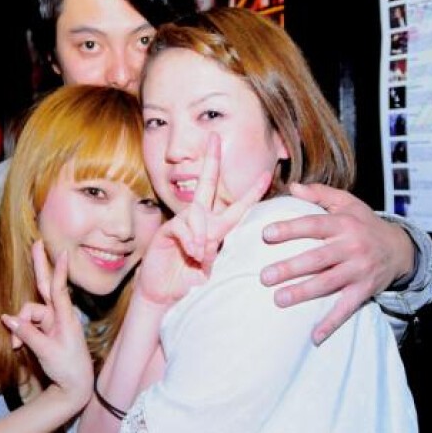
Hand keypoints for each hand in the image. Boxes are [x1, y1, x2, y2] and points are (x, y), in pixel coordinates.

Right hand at [2, 242, 92, 410]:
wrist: (75, 387)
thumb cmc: (67, 368)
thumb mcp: (45, 351)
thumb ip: (26, 333)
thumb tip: (7, 317)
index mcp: (65, 318)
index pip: (59, 290)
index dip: (58, 271)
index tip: (61, 252)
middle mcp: (59, 315)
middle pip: (45, 286)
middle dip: (39, 265)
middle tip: (37, 242)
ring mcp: (52, 322)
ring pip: (28, 313)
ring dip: (18, 327)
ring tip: (14, 346)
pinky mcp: (45, 329)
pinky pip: (27, 324)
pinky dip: (19, 333)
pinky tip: (15, 346)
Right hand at [136, 134, 268, 308]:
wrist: (164, 296)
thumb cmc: (189, 282)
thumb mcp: (210, 269)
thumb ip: (213, 254)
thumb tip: (208, 243)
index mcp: (214, 229)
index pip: (236, 207)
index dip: (251, 192)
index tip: (267, 175)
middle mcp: (198, 221)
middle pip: (206, 184)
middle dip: (211, 160)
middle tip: (215, 137)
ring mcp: (181, 223)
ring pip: (197, 213)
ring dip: (202, 235)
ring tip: (201, 254)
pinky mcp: (167, 231)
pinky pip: (183, 226)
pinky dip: (190, 239)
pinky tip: (192, 252)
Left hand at [260, 183, 414, 343]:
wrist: (399, 248)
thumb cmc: (365, 224)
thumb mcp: (348, 203)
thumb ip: (320, 194)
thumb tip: (292, 187)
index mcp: (344, 224)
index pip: (314, 225)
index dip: (290, 229)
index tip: (266, 235)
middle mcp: (352, 247)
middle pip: (317, 258)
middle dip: (290, 268)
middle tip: (264, 276)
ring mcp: (359, 270)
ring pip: (328, 283)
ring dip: (303, 293)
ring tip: (279, 299)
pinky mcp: (365, 290)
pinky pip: (346, 308)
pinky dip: (331, 324)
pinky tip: (314, 336)